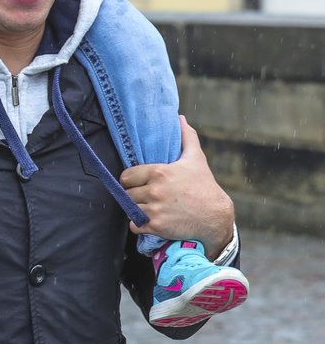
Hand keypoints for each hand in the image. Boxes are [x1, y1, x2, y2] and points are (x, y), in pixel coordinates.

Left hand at [120, 117, 234, 258]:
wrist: (216, 216)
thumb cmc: (204, 186)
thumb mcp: (196, 158)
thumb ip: (186, 137)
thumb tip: (180, 118)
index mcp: (158, 172)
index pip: (127, 176)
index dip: (130, 180)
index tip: (136, 183)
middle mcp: (154, 190)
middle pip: (127, 193)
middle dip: (133, 195)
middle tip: (142, 197)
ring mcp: (155, 209)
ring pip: (130, 209)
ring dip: (135, 210)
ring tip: (144, 208)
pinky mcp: (157, 226)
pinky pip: (135, 225)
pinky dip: (138, 224)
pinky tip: (147, 221)